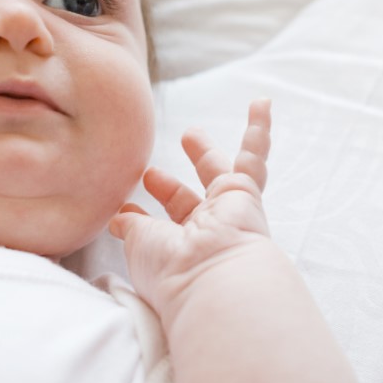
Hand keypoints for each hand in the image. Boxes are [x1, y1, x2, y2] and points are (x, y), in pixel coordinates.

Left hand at [110, 99, 277, 314]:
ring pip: (222, 176)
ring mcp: (227, 211)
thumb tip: (119, 218)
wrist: (211, 280)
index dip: (141, 215)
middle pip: (186, 203)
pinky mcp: (245, 192)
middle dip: (168, 188)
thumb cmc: (172, 272)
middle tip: (150, 174)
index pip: (159, 228)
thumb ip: (132, 227)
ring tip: (192, 132)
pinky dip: (259, 130)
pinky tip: (262, 103)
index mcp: (180, 249)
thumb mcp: (139, 245)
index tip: (125, 207)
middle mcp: (206, 231)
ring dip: (207, 153)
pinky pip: (254, 158)